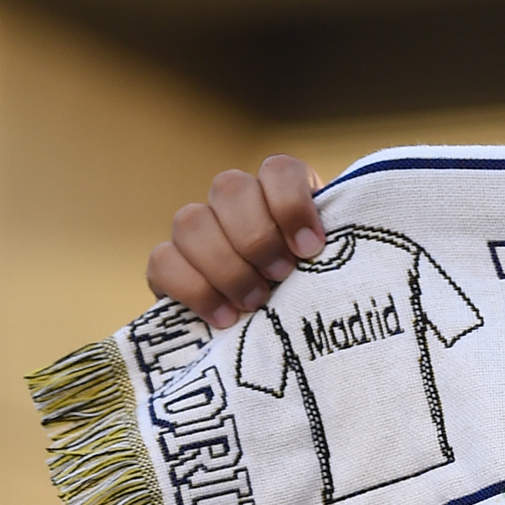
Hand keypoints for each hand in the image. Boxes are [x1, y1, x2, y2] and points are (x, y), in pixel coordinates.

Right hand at [147, 155, 327, 330]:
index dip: (292, 204)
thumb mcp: (336, 270)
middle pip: (229, 188)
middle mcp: (234, 202)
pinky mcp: (169, 264)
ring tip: (256, 302)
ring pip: (191, 221)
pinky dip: (195, 290)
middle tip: (281, 276)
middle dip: (257, 237)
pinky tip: (226, 316)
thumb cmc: (317, 294)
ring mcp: (197, 229)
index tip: (310, 248)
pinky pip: (164, 260)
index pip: (279, 169)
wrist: (281, 334)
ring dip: (226, 265)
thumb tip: (341, 251)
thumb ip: (339, 252)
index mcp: (280, 193)